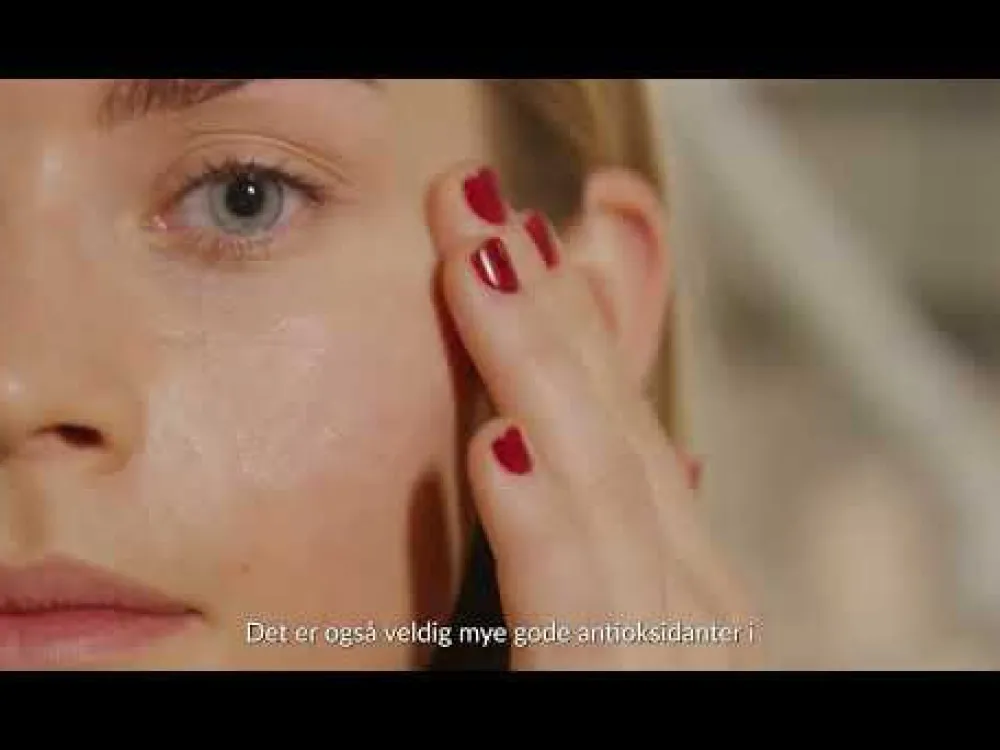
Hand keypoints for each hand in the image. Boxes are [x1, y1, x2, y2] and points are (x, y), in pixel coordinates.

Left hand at [426, 164, 760, 668]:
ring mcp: (665, 647)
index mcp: (674, 570)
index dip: (567, 319)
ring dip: (539, 364)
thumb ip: (585, 537)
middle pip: (612, 424)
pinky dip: (543, 523)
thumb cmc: (589, 683)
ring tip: (478, 263)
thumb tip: (566, 447)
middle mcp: (685, 593)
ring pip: (601, 483)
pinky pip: (578, 606)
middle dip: (545, 304)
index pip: (619, 421)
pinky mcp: (606, 690)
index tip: (509, 236)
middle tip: (474, 203)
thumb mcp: (594, 616)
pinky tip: (498, 446)